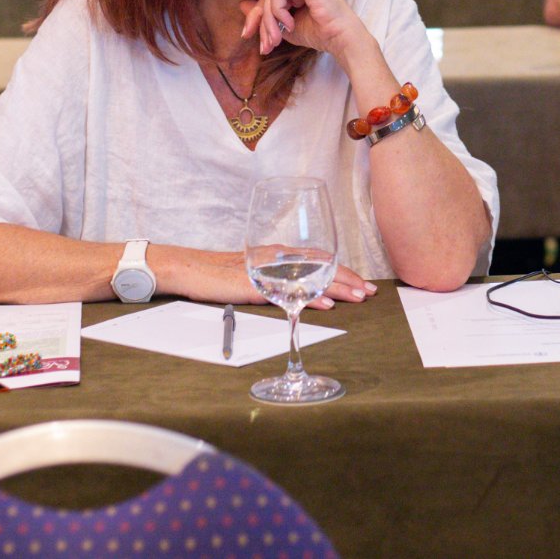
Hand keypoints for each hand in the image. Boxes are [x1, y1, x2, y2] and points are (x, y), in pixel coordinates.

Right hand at [164, 247, 375, 308]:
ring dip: (337, 287)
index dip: (343, 271)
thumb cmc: (219, 274)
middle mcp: (277, 258)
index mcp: (278, 254)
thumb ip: (276, 279)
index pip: (318, 260)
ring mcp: (267, 271)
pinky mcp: (255, 285)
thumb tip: (303, 294)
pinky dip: (309, 298)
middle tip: (370, 292)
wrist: (189, 269)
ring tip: (358, 296)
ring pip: (310, 277)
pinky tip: (325, 304)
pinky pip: (288, 292)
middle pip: (321, 266)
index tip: (363, 283)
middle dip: (348, 279)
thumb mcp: (254, 274)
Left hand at [242, 0, 367, 57]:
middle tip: (264, 44)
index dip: (257, 16)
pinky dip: (278, 11)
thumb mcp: (284, 24)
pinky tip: (289, 24)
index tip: (248, 36)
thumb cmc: (318, 32)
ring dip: (269, 20)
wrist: (339, 38)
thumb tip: (241, 4)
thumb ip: (266, 13)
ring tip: (275, 40)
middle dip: (261, 21)